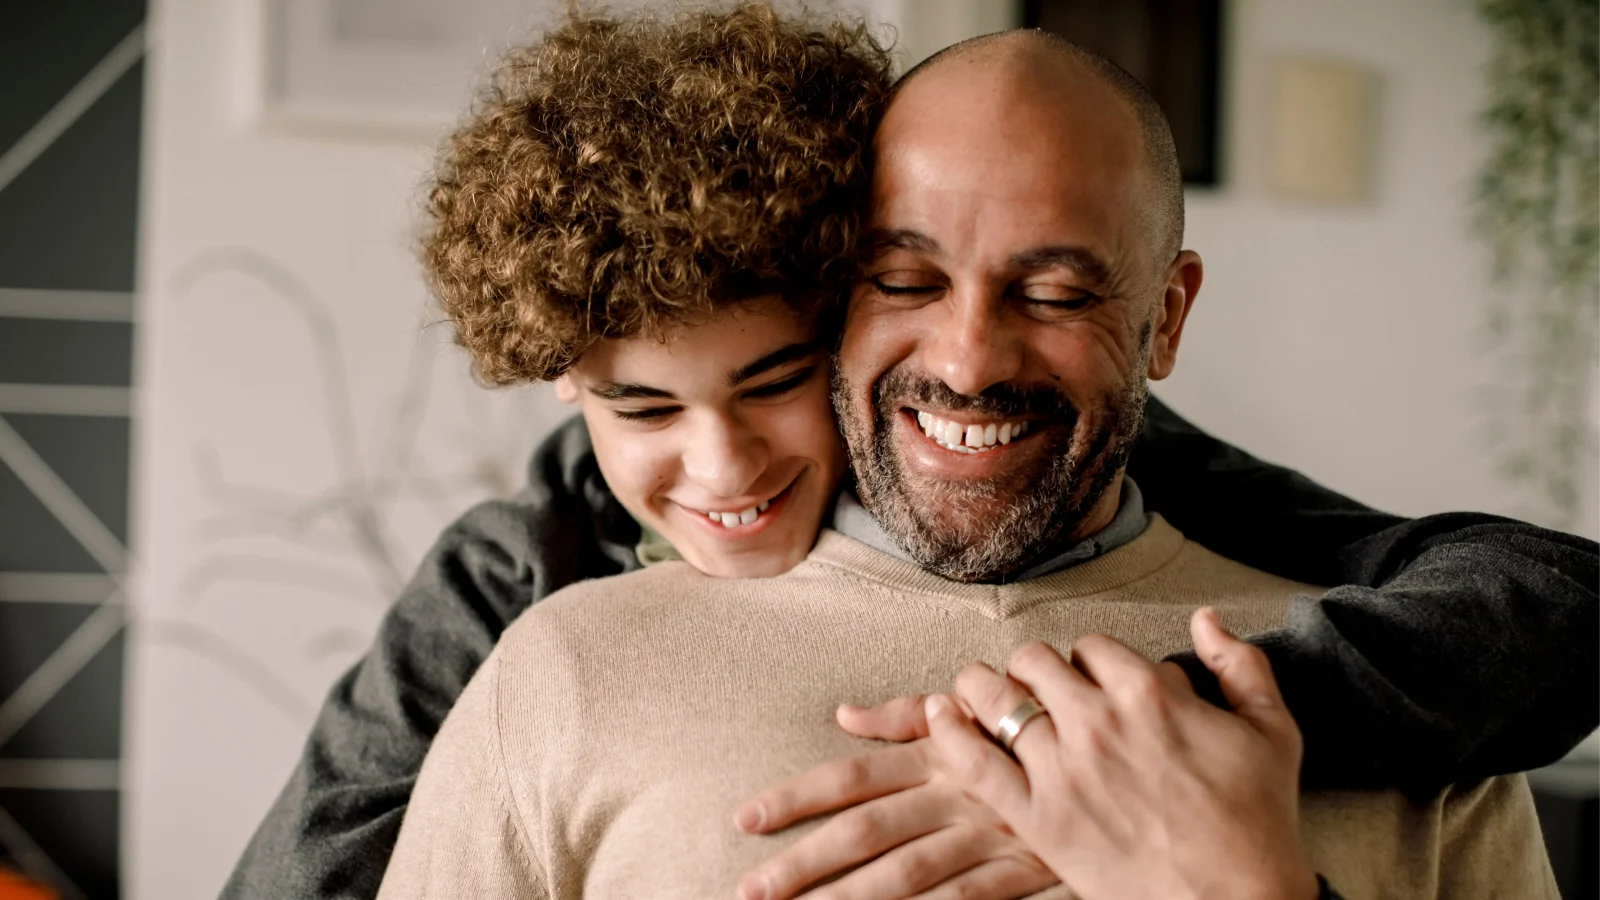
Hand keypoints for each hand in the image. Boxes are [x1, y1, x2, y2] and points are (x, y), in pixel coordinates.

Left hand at [733, 701, 1055, 899]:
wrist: (1118, 754)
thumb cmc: (1029, 729)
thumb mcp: (967, 712)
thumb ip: (903, 716)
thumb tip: (842, 714)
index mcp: (934, 752)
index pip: (853, 775)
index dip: (798, 796)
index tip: (746, 819)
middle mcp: (952, 792)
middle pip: (866, 832)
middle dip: (805, 862)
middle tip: (751, 890)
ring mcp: (987, 835)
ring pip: (907, 874)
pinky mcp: (1022, 871)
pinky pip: (970, 899)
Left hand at [924, 608, 1318, 899]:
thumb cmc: (1258, 823)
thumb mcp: (1272, 731)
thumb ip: (1240, 663)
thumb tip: (1206, 619)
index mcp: (1149, 694)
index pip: (1090, 646)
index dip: (1087, 660)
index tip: (1089, 680)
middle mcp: (1098, 722)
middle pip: (1035, 662)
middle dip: (1032, 669)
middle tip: (1034, 689)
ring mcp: (1063, 770)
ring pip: (995, 698)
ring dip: (982, 688)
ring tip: (978, 691)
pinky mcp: (1038, 818)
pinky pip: (975, 762)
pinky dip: (951, 733)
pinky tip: (941, 716)